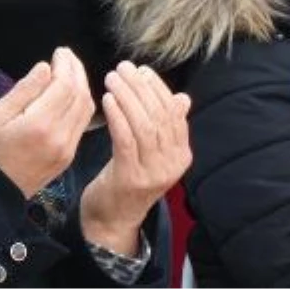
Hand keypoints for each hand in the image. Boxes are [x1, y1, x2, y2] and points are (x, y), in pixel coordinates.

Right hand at [0, 48, 94, 197]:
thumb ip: (24, 90)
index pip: (65, 86)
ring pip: (87, 109)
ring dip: (83, 86)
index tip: (61, 52)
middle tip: (68, 56)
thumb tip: (46, 68)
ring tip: (72, 70)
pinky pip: (83, 124)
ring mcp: (68, 148)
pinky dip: (83, 104)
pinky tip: (75, 93)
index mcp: (39, 124)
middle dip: (77, 71)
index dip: (66, 65)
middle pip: (80, 95)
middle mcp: (59, 136)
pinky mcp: (69, 156)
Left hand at [80, 62, 191, 255]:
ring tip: (112, 79)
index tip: (142, 71)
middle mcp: (173, 163)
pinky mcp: (132, 177)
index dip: (159, 89)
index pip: (174, 113)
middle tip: (123, 68)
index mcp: (182, 154)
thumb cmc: (128, 180)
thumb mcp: (150, 153)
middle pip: (159, 116)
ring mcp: (155, 172)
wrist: (112, 220)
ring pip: (144, 125)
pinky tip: (108, 100)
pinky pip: (126, 139)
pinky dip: (117, 116)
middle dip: (140, 88)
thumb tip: (182, 98)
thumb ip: (166, 127)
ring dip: (127, 97)